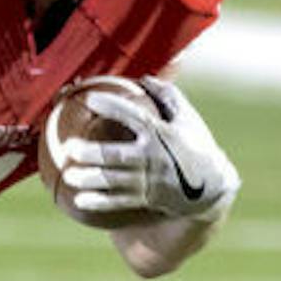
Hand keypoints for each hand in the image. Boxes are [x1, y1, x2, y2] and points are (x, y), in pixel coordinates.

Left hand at [60, 76, 237, 221]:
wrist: (212, 187)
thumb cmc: (195, 145)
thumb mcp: (188, 118)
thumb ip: (167, 96)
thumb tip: (144, 78)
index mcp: (162, 133)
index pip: (134, 117)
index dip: (112, 107)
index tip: (89, 99)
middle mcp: (154, 158)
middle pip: (119, 156)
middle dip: (94, 153)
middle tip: (70, 148)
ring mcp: (150, 181)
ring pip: (116, 181)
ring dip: (91, 180)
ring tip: (69, 176)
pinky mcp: (148, 198)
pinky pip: (120, 202)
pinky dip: (100, 202)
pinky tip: (80, 201)